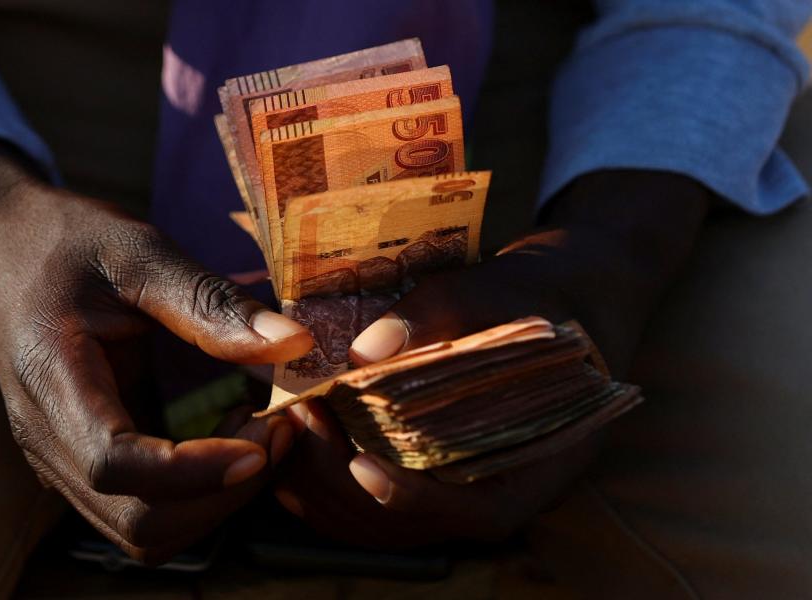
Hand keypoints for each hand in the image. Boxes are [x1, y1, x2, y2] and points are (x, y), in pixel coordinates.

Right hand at [0, 139, 313, 561]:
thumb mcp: (140, 253)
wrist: (6, 245)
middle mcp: (47, 437)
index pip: (114, 465)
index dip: (196, 470)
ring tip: (263, 431)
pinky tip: (236, 434)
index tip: (266, 438)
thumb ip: (210, 303)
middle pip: (137, 521)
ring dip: (216, 500)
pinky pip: (145, 507)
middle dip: (223, 493)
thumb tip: (295, 344)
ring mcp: (61, 457)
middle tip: (282, 428)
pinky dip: (200, 491)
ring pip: (143, 530)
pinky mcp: (84, 458)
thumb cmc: (68, 240)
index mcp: (50, 380)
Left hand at [276, 169, 710, 545]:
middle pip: (404, 520)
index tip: (361, 462)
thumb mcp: (499, 294)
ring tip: (292, 416)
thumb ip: (441, 314)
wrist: (549, 308)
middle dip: (343, 476)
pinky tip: (293, 434)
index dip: (412, 496)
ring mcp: (447, 491)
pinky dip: (321, 475)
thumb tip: (368, 348)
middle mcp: (485, 493)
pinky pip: (359, 500)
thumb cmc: (535, 301)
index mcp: (529, 465)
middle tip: (303, 413)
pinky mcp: (416, 477)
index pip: (470, 509)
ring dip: (322, 478)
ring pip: (371, 518)